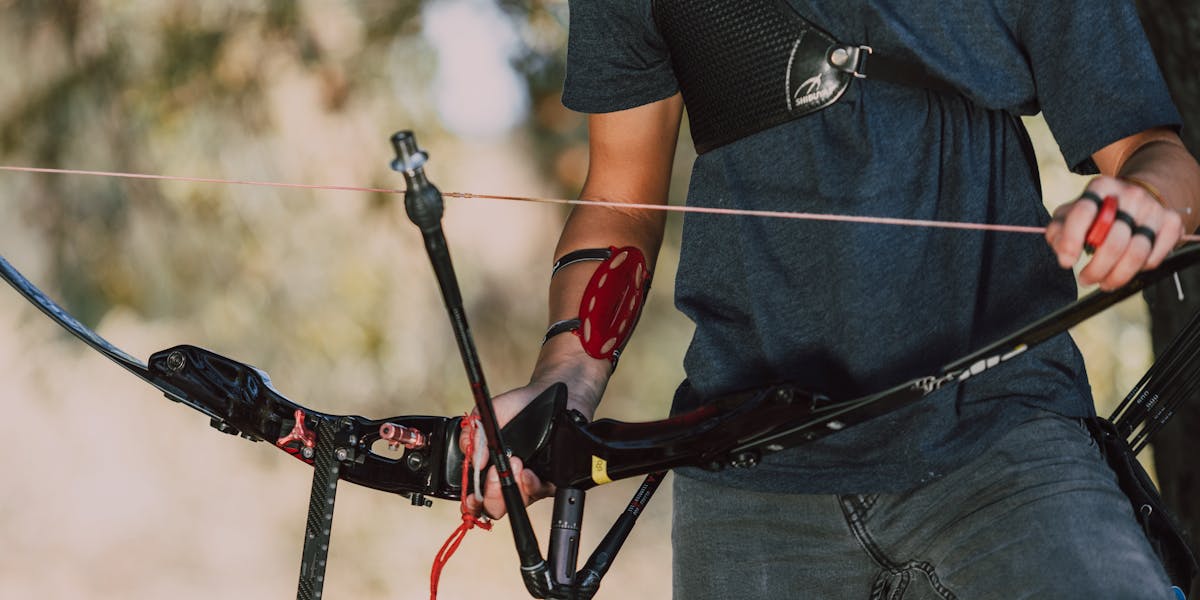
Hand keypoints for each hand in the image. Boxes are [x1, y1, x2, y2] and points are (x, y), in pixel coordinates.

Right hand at [459, 335, 608, 519]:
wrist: (545, 397)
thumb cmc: (515, 410)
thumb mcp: (486, 416)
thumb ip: (472, 433)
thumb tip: (470, 456)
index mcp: (488, 472)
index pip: (477, 500)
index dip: (472, 504)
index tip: (471, 496)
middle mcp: (508, 482)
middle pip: (496, 508)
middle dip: (492, 495)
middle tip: (493, 473)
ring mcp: (528, 483)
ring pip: (518, 502)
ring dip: (511, 486)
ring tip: (513, 461)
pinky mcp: (550, 480)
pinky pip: (540, 491)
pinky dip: (531, 485)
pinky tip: (527, 472)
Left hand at [1045, 176, 1183, 289]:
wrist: (1135, 200)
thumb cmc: (1096, 213)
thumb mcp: (1070, 215)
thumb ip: (1058, 232)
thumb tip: (1064, 254)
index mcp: (1100, 187)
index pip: (1083, 212)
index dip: (1071, 241)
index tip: (1066, 262)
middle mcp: (1130, 195)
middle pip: (1113, 241)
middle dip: (1096, 269)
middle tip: (1086, 279)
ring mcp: (1153, 209)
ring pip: (1136, 253)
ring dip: (1116, 276)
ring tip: (1104, 282)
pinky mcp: (1172, 223)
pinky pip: (1154, 258)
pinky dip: (1138, 270)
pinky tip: (1125, 269)